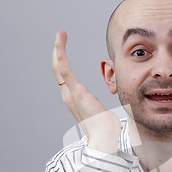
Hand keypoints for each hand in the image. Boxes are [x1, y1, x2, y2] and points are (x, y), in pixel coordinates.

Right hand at [52, 31, 120, 153]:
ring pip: (58, 67)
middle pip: (58, 70)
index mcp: (75, 100)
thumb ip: (103, 107)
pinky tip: (60, 42)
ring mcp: (70, 93)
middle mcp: (68, 96)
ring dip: (58, 49)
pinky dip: (60, 54)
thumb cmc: (107, 128)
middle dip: (58, 53)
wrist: (105, 136)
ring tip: (60, 35)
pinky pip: (63, 69)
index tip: (63, 51)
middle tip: (60, 38)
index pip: (65, 78)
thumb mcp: (103, 113)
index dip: (63, 63)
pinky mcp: (75, 90)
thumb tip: (113, 108)